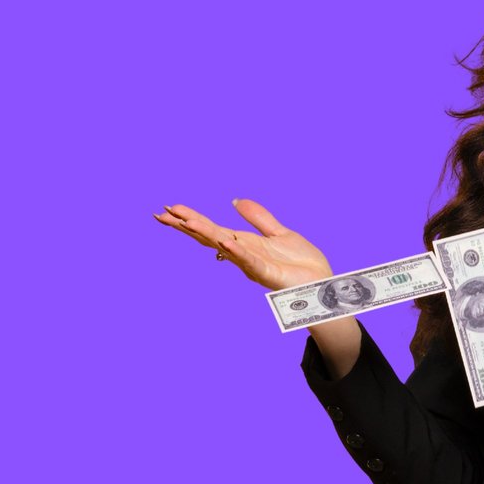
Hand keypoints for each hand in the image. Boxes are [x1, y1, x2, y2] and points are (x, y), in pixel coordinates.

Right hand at [152, 199, 332, 291]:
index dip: (191, 218)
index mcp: (244, 243)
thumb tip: (234, 200)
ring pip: (223, 246)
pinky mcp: (267, 273)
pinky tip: (223, 240)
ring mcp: (252, 264)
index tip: (170, 207)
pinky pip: (248, 261)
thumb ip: (257, 217)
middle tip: (161, 214)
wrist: (322, 283)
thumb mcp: (278, 232)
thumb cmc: (301, 263)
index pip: (211, 228)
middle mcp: (242, 254)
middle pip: (209, 236)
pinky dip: (235, 250)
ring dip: (204, 233)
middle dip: (186, 225)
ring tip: (185, 221)